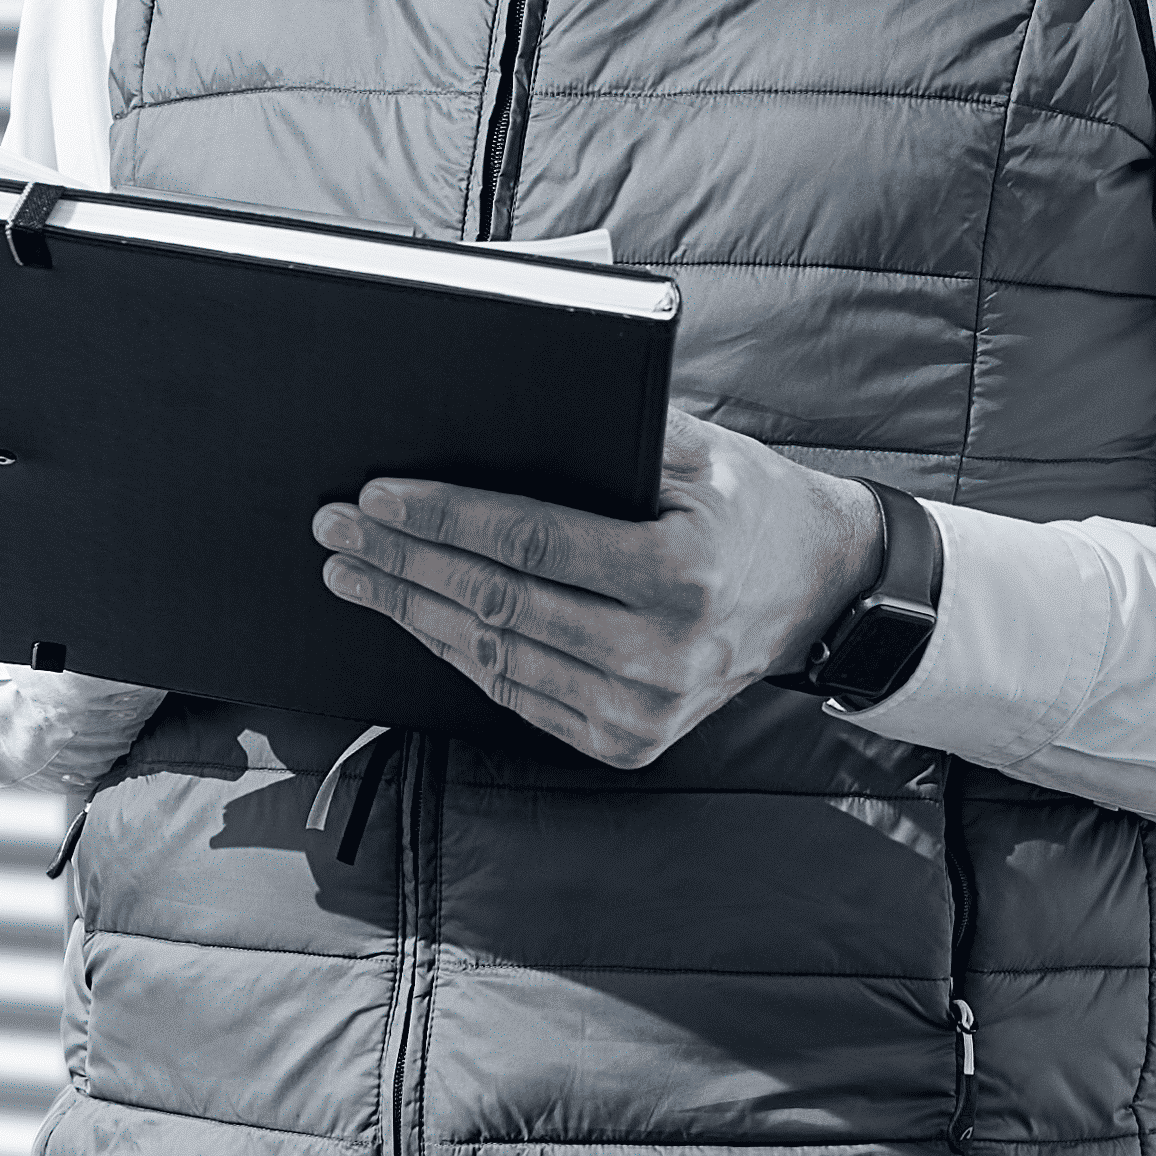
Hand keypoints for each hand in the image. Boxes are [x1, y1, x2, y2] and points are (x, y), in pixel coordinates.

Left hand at [314, 417, 882, 769]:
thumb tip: (497, 412)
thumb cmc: (749, 506)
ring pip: (497, 659)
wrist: (816, 594)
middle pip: (499, 605)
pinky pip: (519, 698)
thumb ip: (616, 432)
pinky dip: (459, 655)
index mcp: (682, 573)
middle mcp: (663, 653)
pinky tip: (416, 617)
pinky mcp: (627, 742)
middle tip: (338, 529)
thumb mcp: (703, 452)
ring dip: (413, 613)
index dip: (445, 519)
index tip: (379, 495)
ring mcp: (644, 711)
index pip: (533, 543)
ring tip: (355, 572)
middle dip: (405, 562)